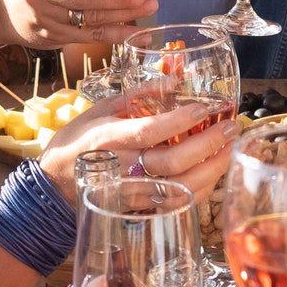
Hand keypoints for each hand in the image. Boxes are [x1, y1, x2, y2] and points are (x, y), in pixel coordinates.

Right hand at [0, 0, 156, 49]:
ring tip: (146, 9)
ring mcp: (48, 21)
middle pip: (82, 2)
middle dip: (116, 0)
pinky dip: (116, 36)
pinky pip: (90, 37)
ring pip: (89, 21)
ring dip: (122, 18)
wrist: (6, 12)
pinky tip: (137, 34)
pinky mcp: (56, 39)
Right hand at [40, 94, 239, 201]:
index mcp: (108, 138)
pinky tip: (213, 171)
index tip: (205, 109)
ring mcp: (131, 193)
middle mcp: (120, 168)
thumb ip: (138, 93)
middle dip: (207, 145)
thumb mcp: (100, 108)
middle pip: (171, 163)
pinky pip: (176, 203)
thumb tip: (174, 77)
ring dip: (211, 170)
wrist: (55, 185)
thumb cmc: (78, 141)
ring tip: (229, 149)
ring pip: (179, 188)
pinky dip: (200, 189)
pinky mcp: (138, 209)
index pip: (148, 131)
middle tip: (231, 127)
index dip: (179, 121)